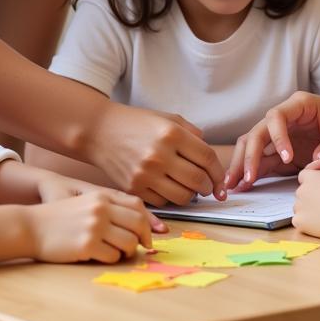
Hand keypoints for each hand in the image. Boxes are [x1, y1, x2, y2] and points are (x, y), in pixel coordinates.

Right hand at [23, 189, 155, 263]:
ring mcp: (94, 226)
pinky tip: (100, 256)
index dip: (148, 222)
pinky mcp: (87, 245)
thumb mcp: (85, 203)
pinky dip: (111, 259)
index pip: (137, 205)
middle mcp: (101, 208)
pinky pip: (113, 256)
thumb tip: (138, 225)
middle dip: (143, 239)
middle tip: (139, 248)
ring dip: (127, 251)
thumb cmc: (59, 218)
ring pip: (129, 242)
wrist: (31, 227)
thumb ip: (109, 208)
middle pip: (138, 224)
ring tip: (117, 253)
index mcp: (102, 196)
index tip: (148, 235)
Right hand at [88, 103, 226, 206]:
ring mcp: (146, 174)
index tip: (220, 179)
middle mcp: (160, 155)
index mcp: (172, 134)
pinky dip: (171, 198)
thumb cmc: (137, 123)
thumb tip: (210, 158)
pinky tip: (169, 188)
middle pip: (198, 181)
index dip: (218, 171)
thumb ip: (192, 134)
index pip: (207, 158)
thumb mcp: (167, 118)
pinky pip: (163, 202)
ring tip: (189, 188)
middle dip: (209, 186)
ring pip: (183, 196)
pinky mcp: (135, 188)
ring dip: (192, 195)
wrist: (100, 131)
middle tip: (208, 186)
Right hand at [225, 92, 319, 189]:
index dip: (277, 137)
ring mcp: (279, 133)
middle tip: (247, 178)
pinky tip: (241, 185)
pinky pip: (260, 158)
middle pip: (258, 132)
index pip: (277, 117)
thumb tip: (316, 160)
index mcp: (299, 105)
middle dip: (250, 155)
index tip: (287, 158)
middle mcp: (284, 117)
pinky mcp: (279, 149)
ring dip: (242, 163)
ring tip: (232, 184)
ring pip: (252, 144)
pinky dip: (251, 171)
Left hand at [292, 169, 319, 240]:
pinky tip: (317, 226)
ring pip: (299, 208)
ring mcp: (299, 205)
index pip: (304, 176)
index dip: (311, 183)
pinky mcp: (299, 220)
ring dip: (307, 211)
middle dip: (309, 198)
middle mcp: (302, 189)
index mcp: (311, 176)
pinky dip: (305, 224)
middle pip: (301, 193)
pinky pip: (298, 221)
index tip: (319, 190)